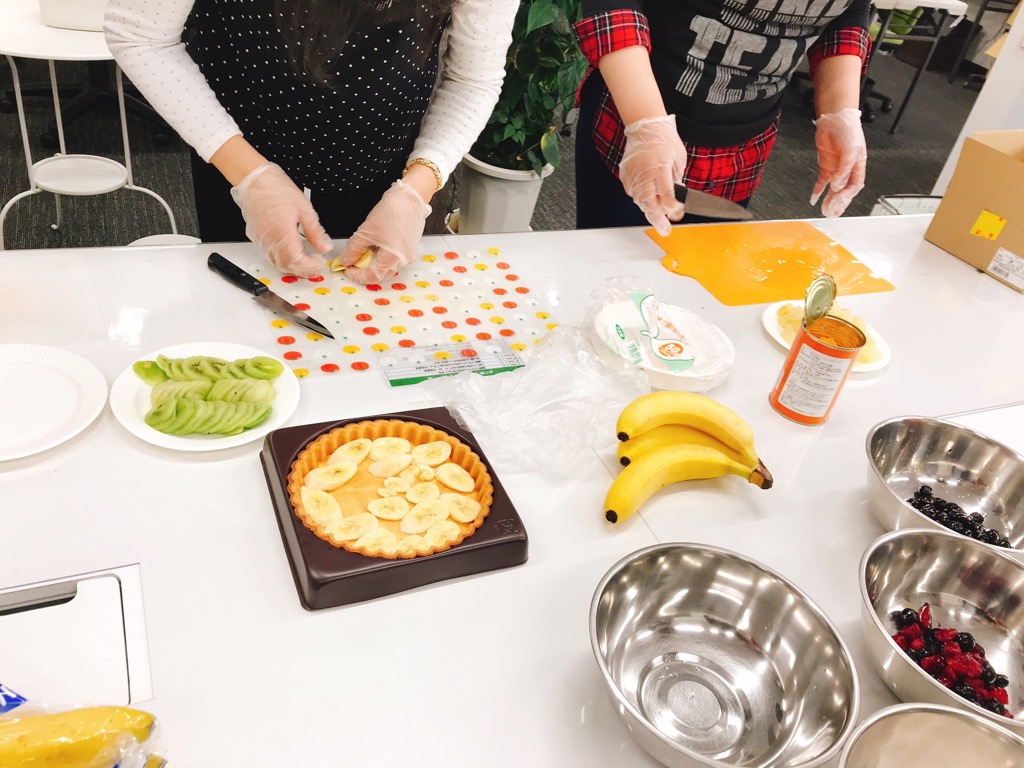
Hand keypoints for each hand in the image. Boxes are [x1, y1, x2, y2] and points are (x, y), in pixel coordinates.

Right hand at [229, 163, 332, 275]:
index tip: (319, 262)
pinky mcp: (256, 237)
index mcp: (283, 234)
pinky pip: (270, 254)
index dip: (310, 266)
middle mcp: (270, 241)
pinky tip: (292, 251)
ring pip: (277, 263)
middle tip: (315, 266)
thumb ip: (315, 232)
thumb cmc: (277, 190)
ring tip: (306, 260)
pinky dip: (282, 258)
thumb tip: (325, 246)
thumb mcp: (304, 209)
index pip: (297, 261)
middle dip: (303, 270)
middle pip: (286, 266)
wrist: (255, 180)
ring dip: (292, 266)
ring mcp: (261, 240)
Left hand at [338, 180, 430, 283]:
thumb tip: (346, 260)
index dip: (357, 275)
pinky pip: (393, 259)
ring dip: (373, 263)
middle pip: (381, 274)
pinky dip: (382, 257)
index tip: (347, 269)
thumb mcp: (366, 231)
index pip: (372, 276)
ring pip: (387, 267)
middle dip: (365, 270)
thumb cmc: (391, 212)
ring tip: (364, 251)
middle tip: (353, 262)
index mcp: (392, 258)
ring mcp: (408, 255)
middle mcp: (403, 260)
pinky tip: (375, 246)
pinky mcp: (409, 248)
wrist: (410, 198)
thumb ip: (354, 249)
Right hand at [618, 115, 687, 235]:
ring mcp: (632, 174)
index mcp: (659, 167)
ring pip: (640, 201)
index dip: (673, 207)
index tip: (677, 211)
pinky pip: (633, 193)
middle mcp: (643, 173)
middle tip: (665, 230)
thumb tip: (677, 201)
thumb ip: (677, 181)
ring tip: (659, 217)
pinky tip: (649, 199)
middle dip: (658, 219)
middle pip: (649, 203)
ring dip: (650, 209)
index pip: (666, 196)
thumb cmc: (665, 140)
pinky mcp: (625, 175)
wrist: (645, 127)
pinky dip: (641, 198)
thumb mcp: (678, 159)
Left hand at [810, 109, 866, 217]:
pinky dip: (818, 190)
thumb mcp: (850, 150)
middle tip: (831, 213)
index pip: (854, 186)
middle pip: (844, 190)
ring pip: (833, 189)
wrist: (834, 118)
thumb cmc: (848, 130)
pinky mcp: (826, 165)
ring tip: (825, 210)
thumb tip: (837, 186)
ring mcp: (836, 168)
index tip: (838, 201)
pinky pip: (822, 181)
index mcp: (858, 166)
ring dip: (829, 200)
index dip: (847, 195)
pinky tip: (814, 198)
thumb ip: (844, 169)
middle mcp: (848, 169)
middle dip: (838, 202)